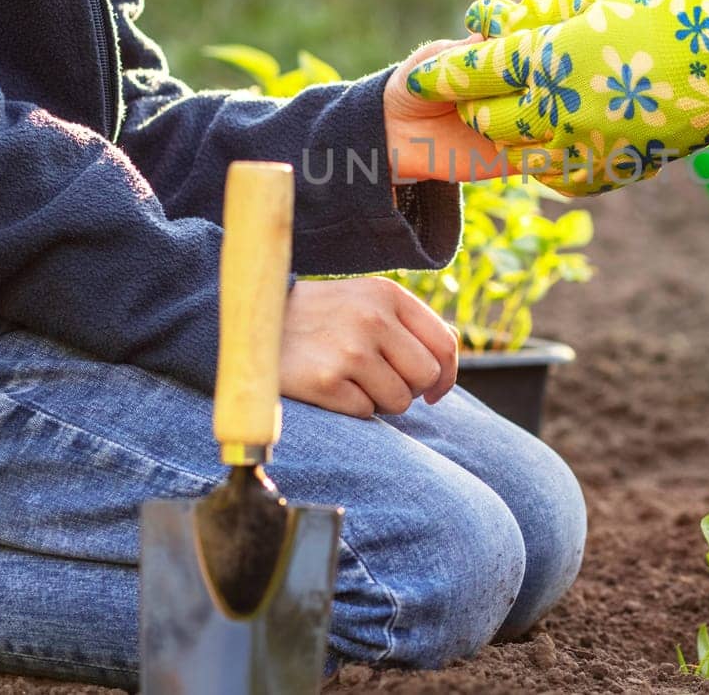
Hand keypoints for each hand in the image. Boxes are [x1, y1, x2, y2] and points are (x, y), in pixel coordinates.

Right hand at [279, 276, 459, 416]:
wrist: (255, 322)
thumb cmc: (319, 316)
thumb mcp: (366, 300)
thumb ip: (410, 322)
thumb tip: (453, 346)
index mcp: (388, 295)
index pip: (444, 344)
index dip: (447, 375)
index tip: (435, 391)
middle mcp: (373, 318)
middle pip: (426, 376)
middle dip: (411, 389)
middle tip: (382, 382)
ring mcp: (349, 350)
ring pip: (400, 401)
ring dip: (381, 401)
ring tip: (352, 381)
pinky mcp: (326, 381)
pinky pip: (366, 412)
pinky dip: (353, 408)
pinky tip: (331, 388)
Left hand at [406, 0, 708, 194]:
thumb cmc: (667, 13)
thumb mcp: (594, 1)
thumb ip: (535, 15)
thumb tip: (484, 19)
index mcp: (553, 58)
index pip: (474, 70)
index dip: (441, 72)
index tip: (416, 77)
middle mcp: (563, 109)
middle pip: (489, 117)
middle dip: (479, 102)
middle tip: (485, 89)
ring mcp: (590, 148)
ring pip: (520, 153)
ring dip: (515, 133)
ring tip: (529, 111)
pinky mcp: (616, 172)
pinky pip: (559, 178)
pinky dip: (550, 161)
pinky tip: (559, 140)